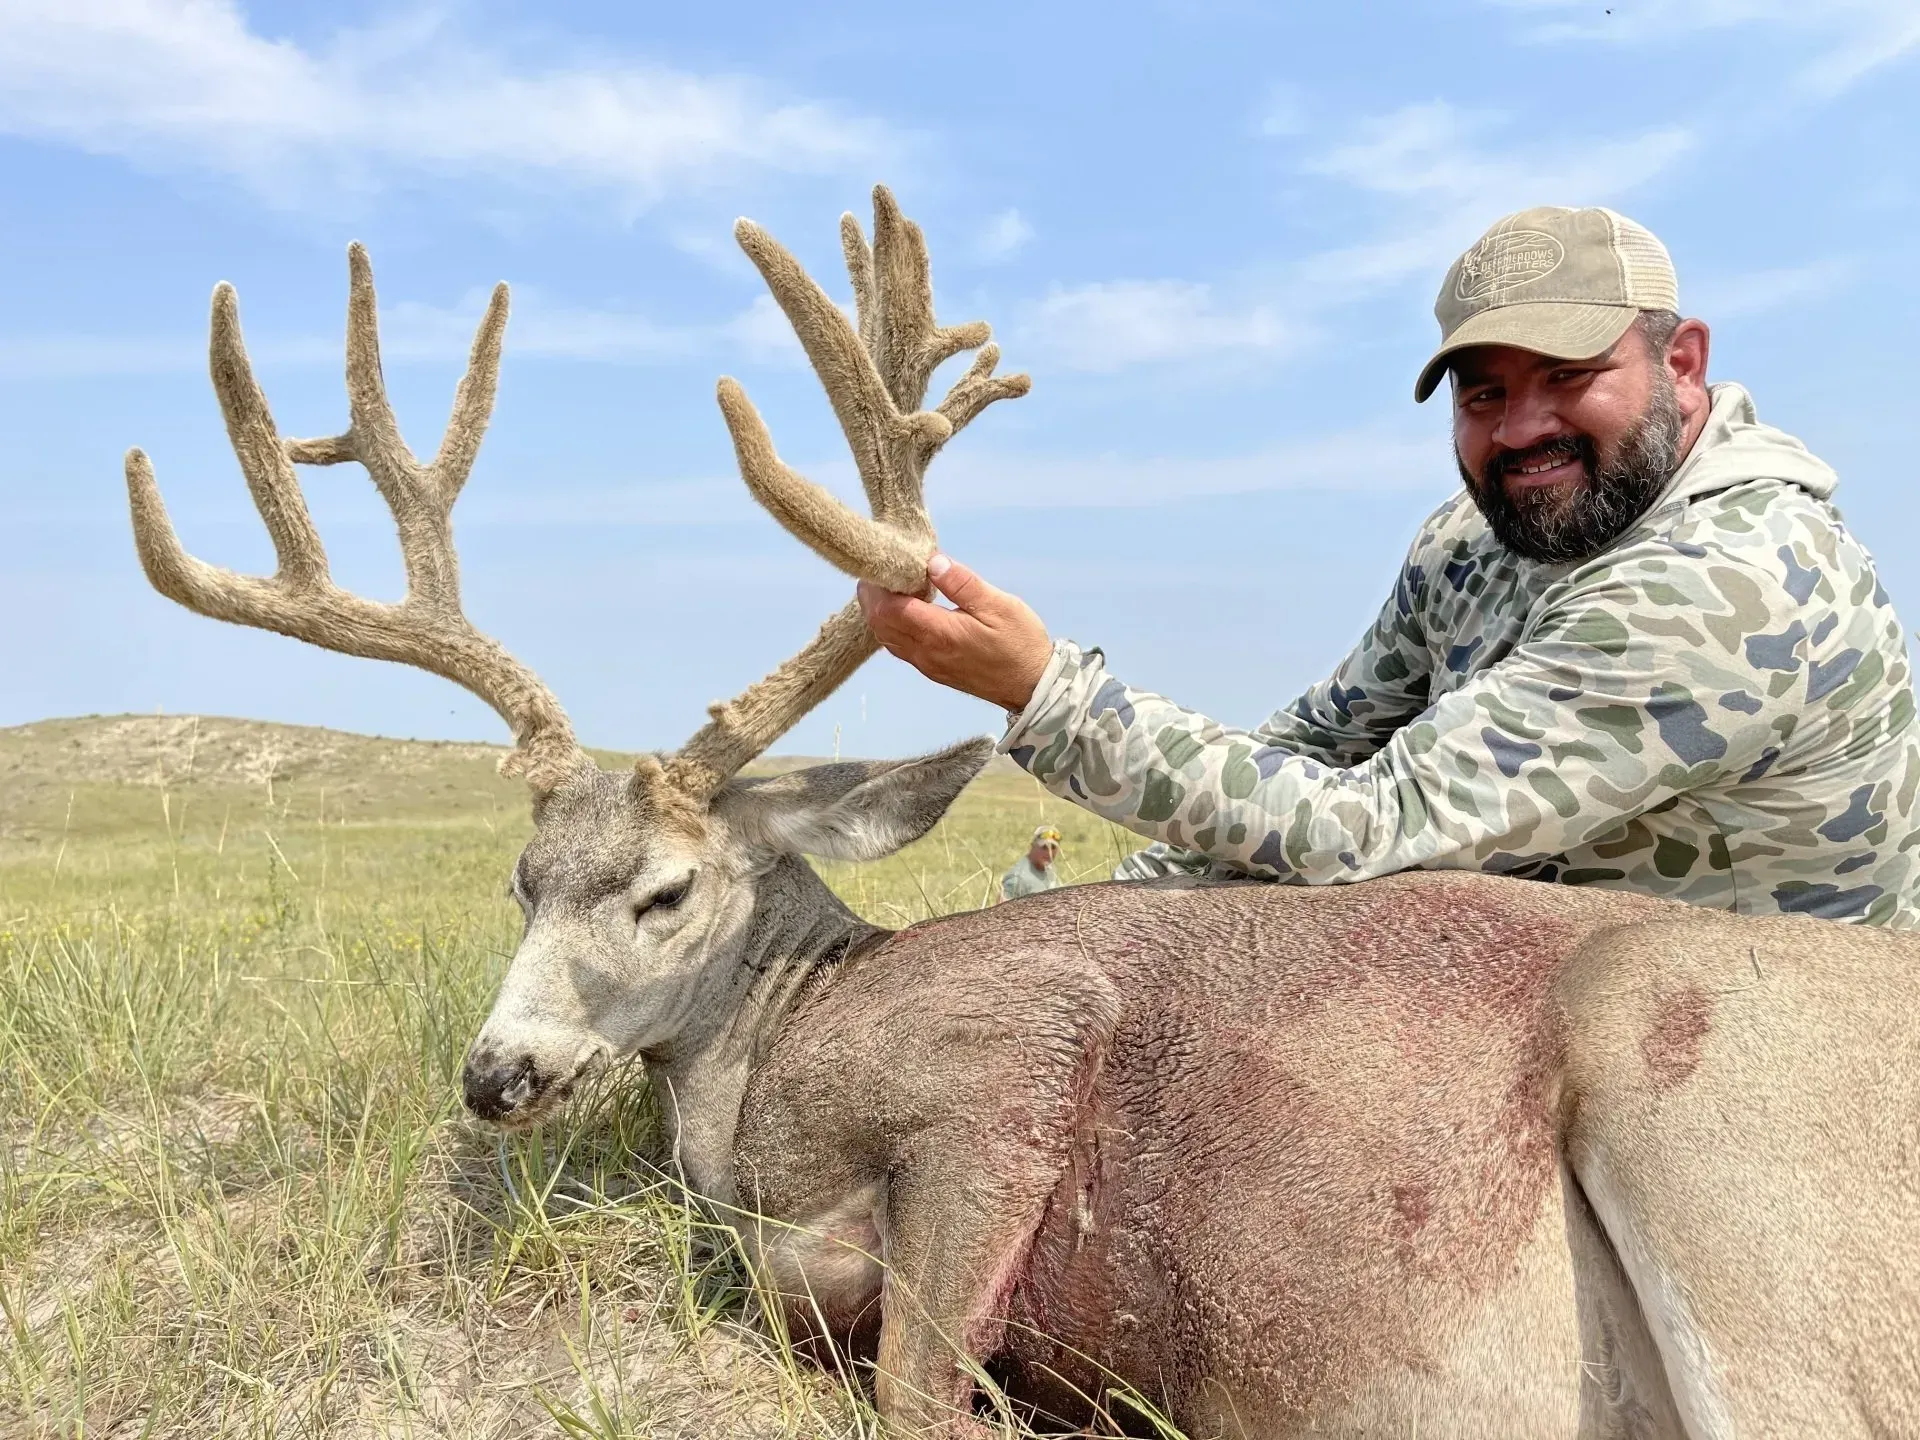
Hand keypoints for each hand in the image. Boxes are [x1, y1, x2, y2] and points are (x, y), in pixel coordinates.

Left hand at [857, 554, 1053, 712]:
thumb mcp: (999, 605)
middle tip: (879, 574)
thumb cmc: (1020, 643)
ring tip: (889, 589)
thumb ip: (963, 584)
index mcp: (940, 634)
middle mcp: (927, 653)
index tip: (883, 565)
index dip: (878, 587)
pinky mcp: (934, 671)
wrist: (1033, 685)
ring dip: (880, 614)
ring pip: (887, 639)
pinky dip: (892, 628)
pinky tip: (905, 613)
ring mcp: (928, 665)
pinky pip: (900, 649)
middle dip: (872, 599)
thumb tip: (932, 562)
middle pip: (880, 626)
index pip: (889, 610)